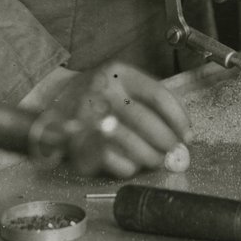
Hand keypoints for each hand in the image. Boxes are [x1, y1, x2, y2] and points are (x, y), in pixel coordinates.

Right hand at [43, 63, 191, 178]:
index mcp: (119, 74)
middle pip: (146, 120)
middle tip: (173, 152)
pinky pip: (110, 159)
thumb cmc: (97, 93)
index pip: (158, 95)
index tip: (186, 134)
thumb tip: (181, 134)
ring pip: (130, 141)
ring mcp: (87, 115)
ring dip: (150, 157)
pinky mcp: (76, 141)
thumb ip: (150, 102)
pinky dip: (127, 166)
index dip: (178, 118)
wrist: (54, 97)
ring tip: (156, 160)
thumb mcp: (122, 82)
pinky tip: (132, 164)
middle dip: (166, 142)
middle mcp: (102, 91)